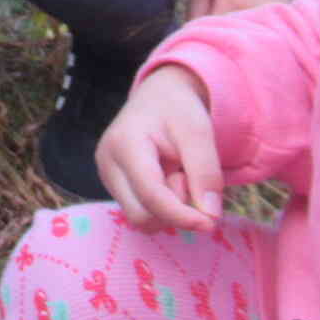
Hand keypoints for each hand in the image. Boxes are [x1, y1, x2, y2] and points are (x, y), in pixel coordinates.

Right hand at [94, 64, 224, 232]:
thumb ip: (206, 172)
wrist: (159, 96)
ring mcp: (108, 177)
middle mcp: (107, 164)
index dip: (182, 216)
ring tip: (178, 175)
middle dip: (175, 209)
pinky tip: (168, 179)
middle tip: (188, 178)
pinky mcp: (115, 186)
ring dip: (170, 209)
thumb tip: (210, 217)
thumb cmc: (177, 108)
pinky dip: (163, 206)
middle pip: (142, 216)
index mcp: (124, 144)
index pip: (151, 195)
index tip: (212, 223)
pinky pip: (142, 211)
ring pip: (142, 218)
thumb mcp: (199, 131)